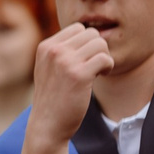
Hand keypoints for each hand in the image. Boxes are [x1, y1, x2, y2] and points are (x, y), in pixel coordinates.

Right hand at [19, 24, 112, 153]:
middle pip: (91, 34)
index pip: (78, 28)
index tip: (83, 60)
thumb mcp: (49, 68)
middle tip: (92, 67)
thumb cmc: (53, 97)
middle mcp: (53, 51)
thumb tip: (91, 32)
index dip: (86, 43)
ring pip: (100, 44)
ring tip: (95, 73)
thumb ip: (62, 50)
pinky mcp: (78, 75)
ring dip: (103, 58)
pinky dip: (108, 67)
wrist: (47, 125)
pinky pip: (105, 58)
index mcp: (45, 47)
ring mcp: (64, 62)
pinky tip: (99, 77)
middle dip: (96, 50)